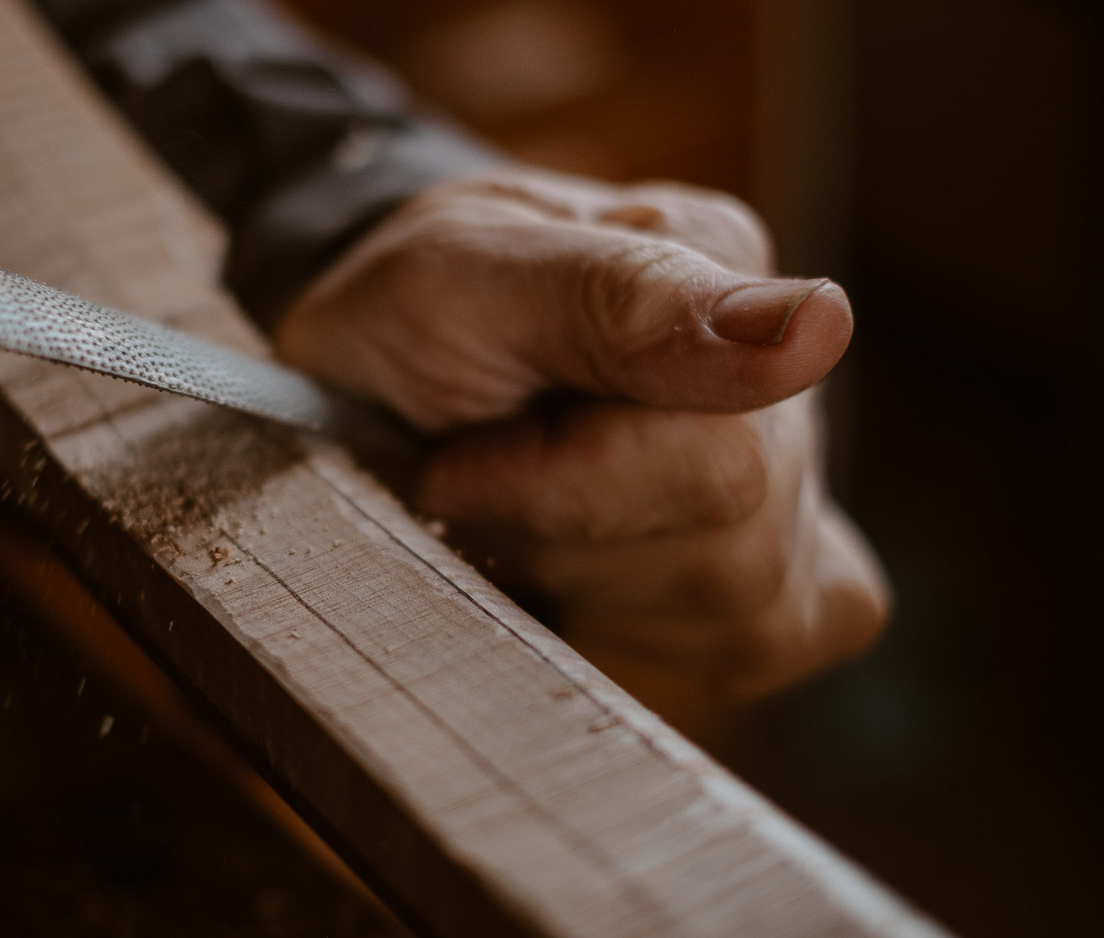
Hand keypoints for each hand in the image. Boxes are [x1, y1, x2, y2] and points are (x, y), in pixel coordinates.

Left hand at [275, 169, 888, 696]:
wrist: (372, 369)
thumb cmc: (412, 314)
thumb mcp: (461, 280)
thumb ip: (626, 297)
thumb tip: (823, 325)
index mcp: (722, 268)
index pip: (715, 462)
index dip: (550, 490)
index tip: (452, 458)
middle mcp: (783, 375)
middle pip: (732, 552)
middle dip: (563, 537)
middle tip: (475, 475)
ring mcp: (796, 486)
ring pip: (743, 614)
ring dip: (587, 584)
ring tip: (517, 507)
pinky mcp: (778, 579)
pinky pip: (760, 646)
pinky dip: (643, 628)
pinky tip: (581, 567)